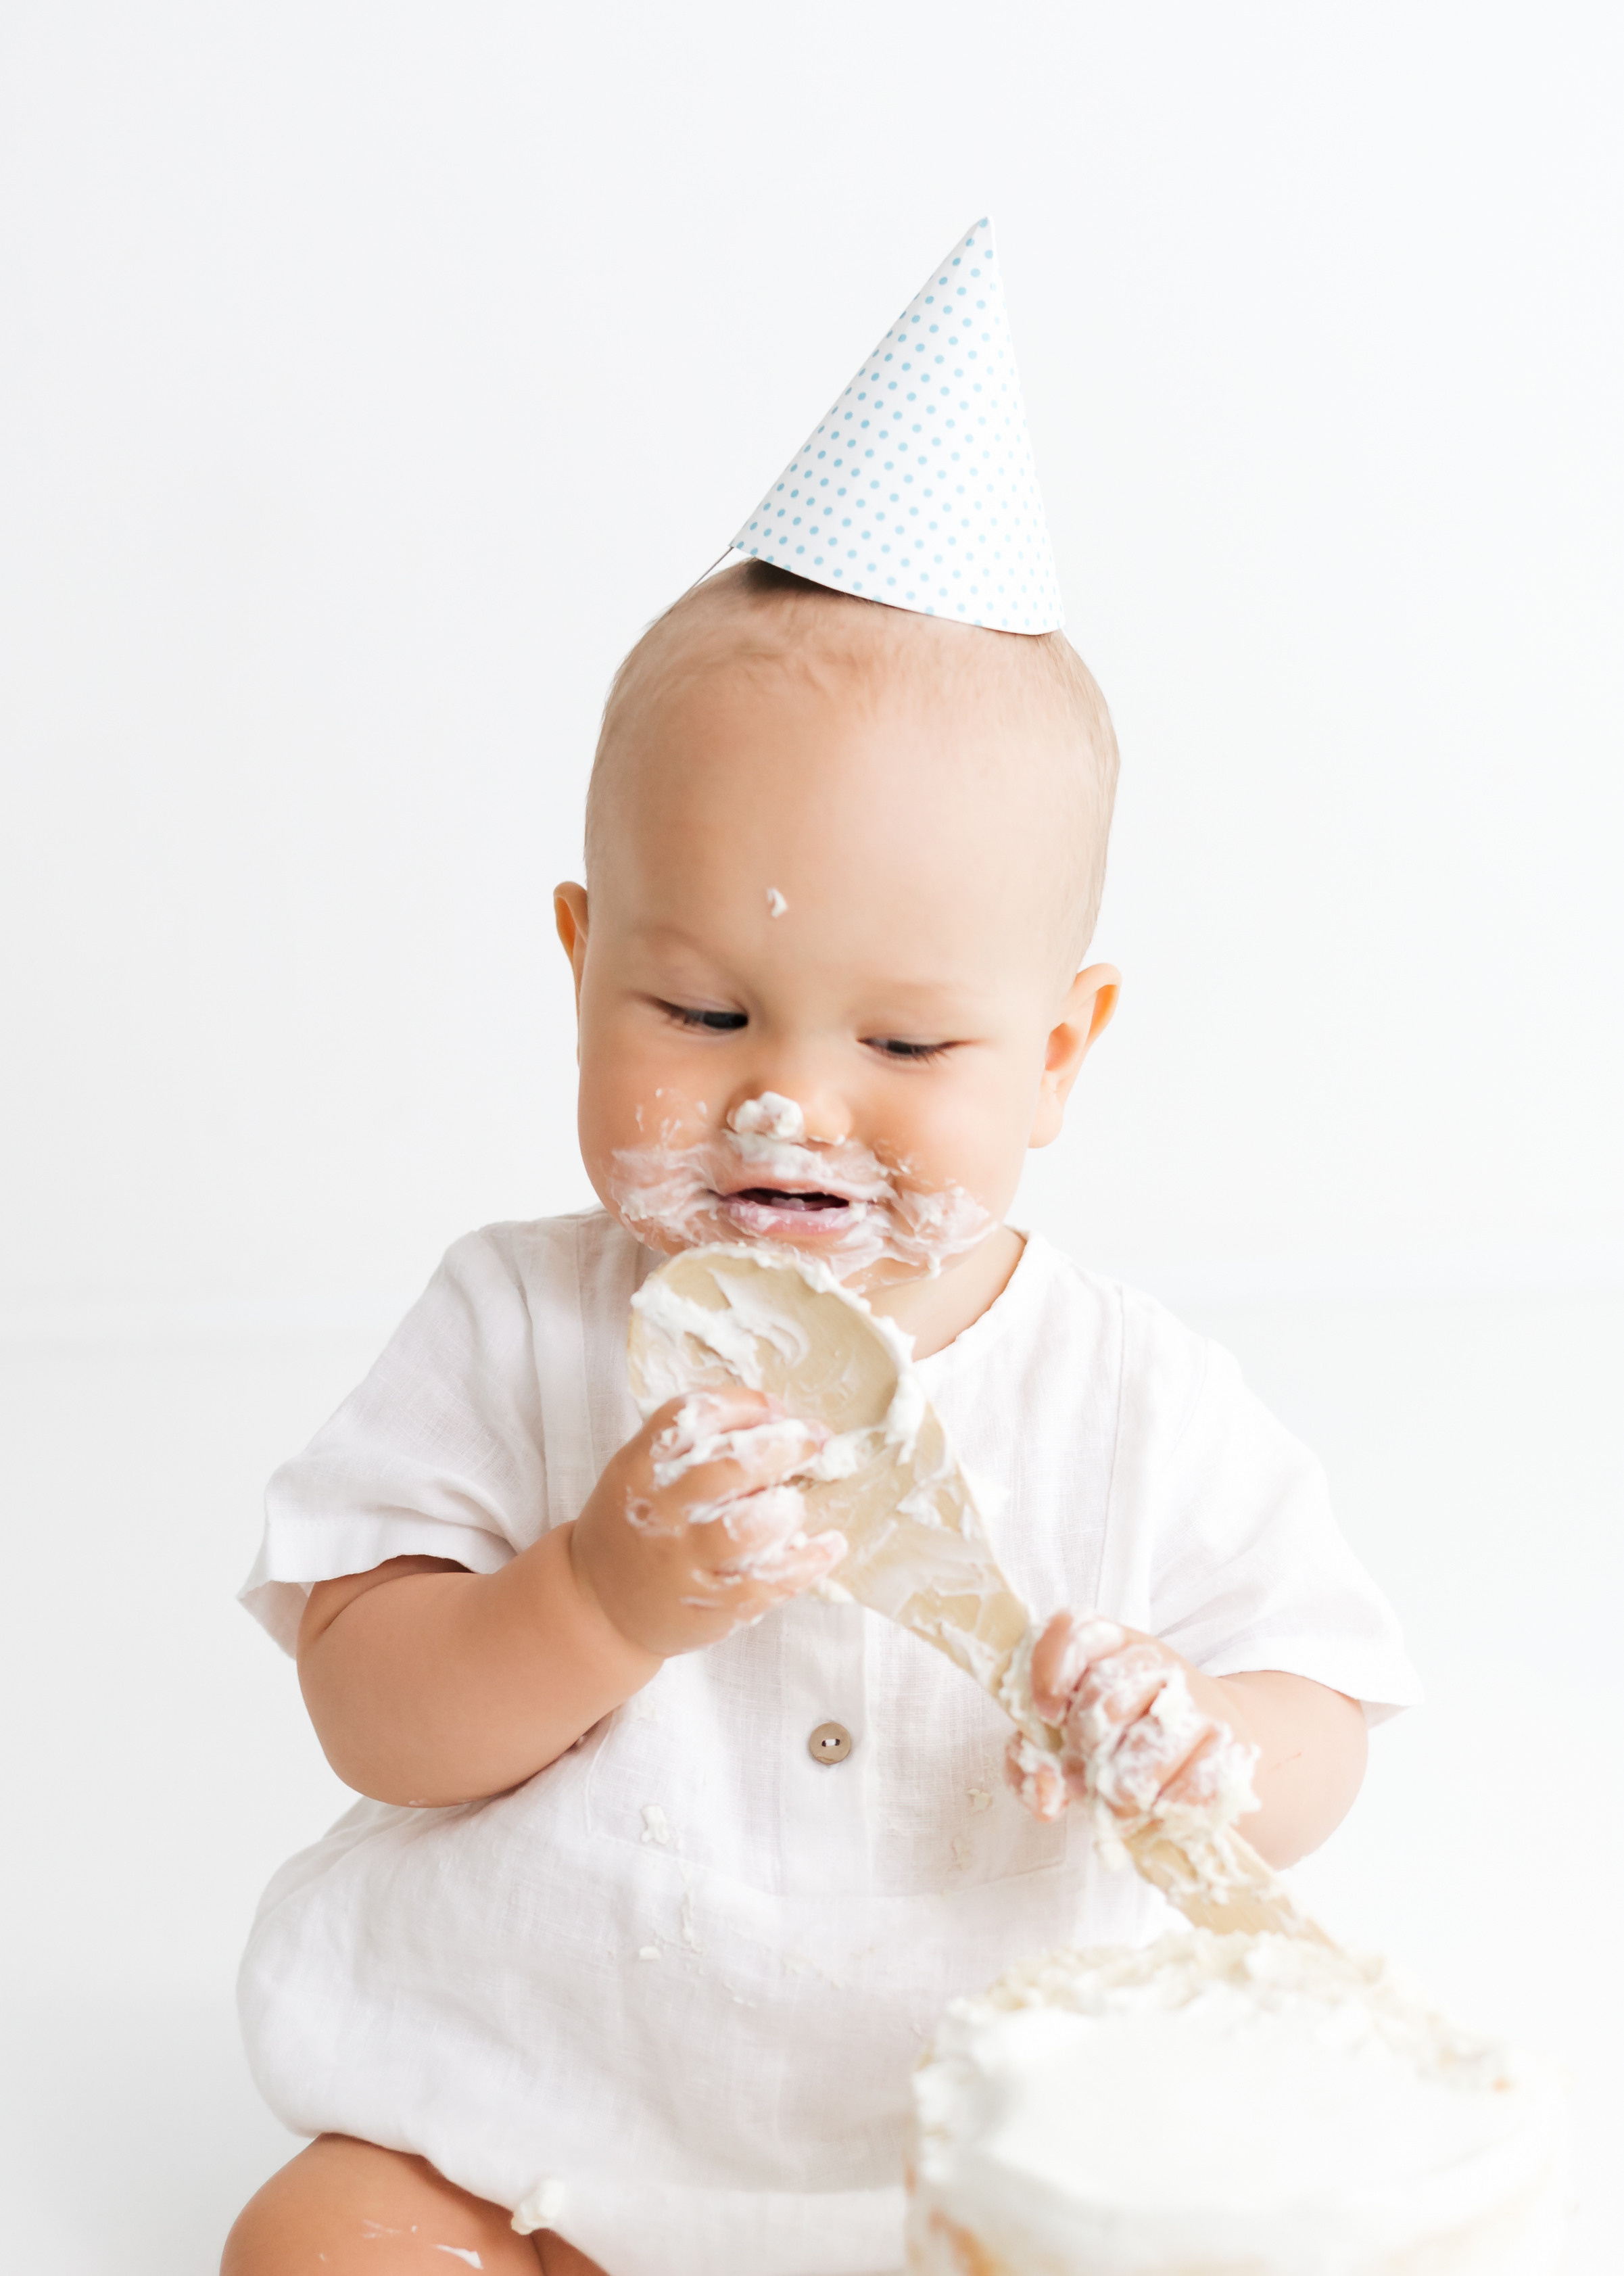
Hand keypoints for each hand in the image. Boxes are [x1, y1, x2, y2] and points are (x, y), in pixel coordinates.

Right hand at [569, 1390, 846, 1658]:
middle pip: (732, 1465)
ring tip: (794, 1504)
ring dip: (786, 1509)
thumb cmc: (634, 1525)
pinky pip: (770, 1581)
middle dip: (784, 1445)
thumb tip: (775, 1419)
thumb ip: (692, 1446)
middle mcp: (661, 1511)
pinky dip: (809, 1562)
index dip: (746, 1404)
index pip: (694, 1416)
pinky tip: (829, 1546)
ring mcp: (686, 1562)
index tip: (777, 1409)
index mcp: (640, 1467)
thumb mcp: (641, 1473)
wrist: (599, 1606)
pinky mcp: (712, 1605)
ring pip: (750, 1527)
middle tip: (812, 1441)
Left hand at [1005, 1609, 1255, 1826]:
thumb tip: (1046, 1794)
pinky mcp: (1233, 1746)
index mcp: (1110, 1645)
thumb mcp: (1066, 1745)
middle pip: (1106, 1694)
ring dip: (1122, 1787)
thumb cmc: (1119, 1746)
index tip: (1047, 1715)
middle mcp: (1157, 1662)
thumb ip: (1033, 1767)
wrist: (1208, 1753)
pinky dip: (1166, 1809)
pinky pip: (1191, 1786)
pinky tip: (1158, 1808)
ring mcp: (1199, 1702)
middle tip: (1084, 1771)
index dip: (1051, 1670)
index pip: (1076, 1631)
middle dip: (1084, 1745)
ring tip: (1116, 1799)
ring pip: (1147, 1746)